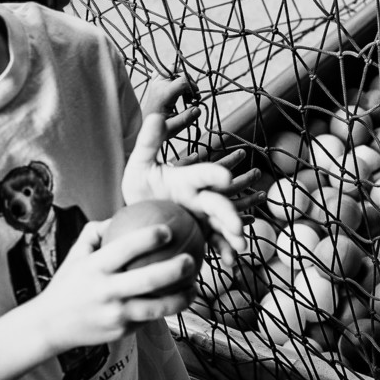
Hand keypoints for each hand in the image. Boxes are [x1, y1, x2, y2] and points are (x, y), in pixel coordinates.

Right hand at [35, 220, 196, 348]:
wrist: (49, 325)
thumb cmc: (69, 282)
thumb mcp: (76, 253)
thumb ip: (97, 231)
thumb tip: (124, 213)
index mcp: (95, 267)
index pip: (125, 248)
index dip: (149, 238)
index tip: (169, 229)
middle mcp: (105, 291)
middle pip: (148, 279)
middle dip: (175, 269)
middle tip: (192, 260)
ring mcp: (114, 314)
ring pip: (156, 307)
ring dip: (180, 298)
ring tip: (195, 288)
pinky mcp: (121, 332)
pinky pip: (149, 319)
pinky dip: (167, 310)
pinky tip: (180, 301)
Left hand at [122, 114, 245, 262]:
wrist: (139, 211)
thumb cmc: (141, 185)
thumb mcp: (141, 163)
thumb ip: (149, 141)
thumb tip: (156, 116)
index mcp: (188, 179)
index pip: (203, 174)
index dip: (215, 174)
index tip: (225, 178)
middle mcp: (200, 197)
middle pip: (218, 203)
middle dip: (229, 213)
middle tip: (236, 226)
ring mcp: (202, 217)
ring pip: (222, 225)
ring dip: (233, 235)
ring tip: (240, 246)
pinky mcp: (201, 233)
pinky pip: (215, 243)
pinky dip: (224, 252)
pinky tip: (230, 263)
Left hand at [141, 74, 200, 138]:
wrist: (145, 126)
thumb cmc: (159, 127)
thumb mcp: (173, 128)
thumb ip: (185, 119)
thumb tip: (198, 109)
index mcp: (163, 94)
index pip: (182, 81)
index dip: (193, 88)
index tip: (196, 100)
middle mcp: (158, 85)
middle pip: (178, 71)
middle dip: (189, 82)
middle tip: (191, 97)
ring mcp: (155, 82)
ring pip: (171, 68)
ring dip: (181, 77)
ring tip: (184, 93)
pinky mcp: (155, 82)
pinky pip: (164, 70)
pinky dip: (172, 75)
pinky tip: (176, 87)